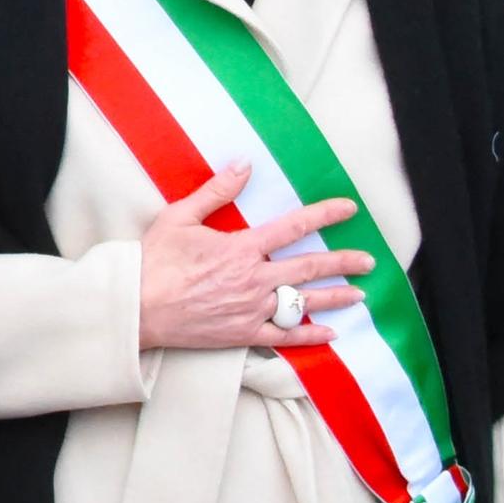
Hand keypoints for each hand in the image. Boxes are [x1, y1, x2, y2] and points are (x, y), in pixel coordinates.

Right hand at [135, 163, 372, 350]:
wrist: (135, 307)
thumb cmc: (153, 261)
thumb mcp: (179, 217)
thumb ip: (216, 192)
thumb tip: (245, 165)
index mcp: (241, 248)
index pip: (293, 227)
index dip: (324, 215)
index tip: (349, 209)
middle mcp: (254, 279)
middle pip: (309, 268)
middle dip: (343, 262)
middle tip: (369, 260)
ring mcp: (251, 310)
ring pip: (304, 303)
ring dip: (335, 297)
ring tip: (360, 294)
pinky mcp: (242, 334)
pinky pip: (285, 337)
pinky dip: (310, 336)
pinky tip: (331, 333)